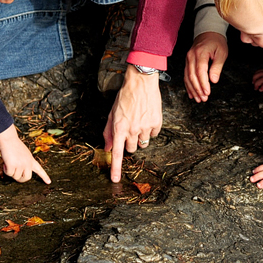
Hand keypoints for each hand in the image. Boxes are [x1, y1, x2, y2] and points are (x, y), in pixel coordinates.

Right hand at [0, 126, 50, 183]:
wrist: (9, 139)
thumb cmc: (14, 145)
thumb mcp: (24, 154)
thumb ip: (25, 162)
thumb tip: (20, 173)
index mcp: (31, 160)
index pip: (40, 170)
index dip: (44, 177)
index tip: (49, 182)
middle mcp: (27, 163)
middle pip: (26, 178)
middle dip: (20, 179)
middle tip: (14, 174)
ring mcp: (21, 165)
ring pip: (16, 177)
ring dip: (11, 172)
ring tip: (9, 162)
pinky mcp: (13, 166)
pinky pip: (9, 174)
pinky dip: (6, 169)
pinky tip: (6, 163)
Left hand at [103, 64, 161, 182]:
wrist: (141, 83)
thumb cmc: (125, 97)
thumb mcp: (112, 113)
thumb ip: (108, 132)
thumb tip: (107, 148)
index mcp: (119, 128)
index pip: (116, 153)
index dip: (115, 168)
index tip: (115, 180)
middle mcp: (132, 130)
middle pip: (131, 149)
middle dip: (129, 143)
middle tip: (129, 129)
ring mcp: (145, 127)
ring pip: (143, 143)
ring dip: (140, 136)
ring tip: (139, 121)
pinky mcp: (156, 123)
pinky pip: (153, 135)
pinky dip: (150, 129)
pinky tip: (147, 118)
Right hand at [184, 31, 227, 101]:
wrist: (208, 32)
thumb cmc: (216, 42)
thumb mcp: (221, 53)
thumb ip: (217, 67)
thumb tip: (213, 80)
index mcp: (200, 53)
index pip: (200, 71)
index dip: (203, 84)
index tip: (207, 92)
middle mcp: (191, 56)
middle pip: (192, 76)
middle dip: (198, 89)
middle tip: (203, 98)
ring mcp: (188, 59)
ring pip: (187, 77)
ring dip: (192, 89)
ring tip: (198, 98)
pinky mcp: (187, 61)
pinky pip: (186, 75)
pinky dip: (188, 85)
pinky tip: (191, 93)